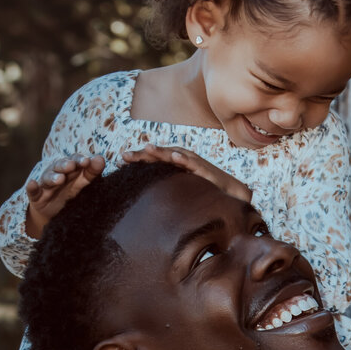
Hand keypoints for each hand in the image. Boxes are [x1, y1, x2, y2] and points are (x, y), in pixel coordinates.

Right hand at [25, 155, 105, 236]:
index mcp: (69, 169)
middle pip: (60, 166)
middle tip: (71, 166)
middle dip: (65, 165)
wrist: (52, 211)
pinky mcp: (36, 195)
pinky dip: (32, 187)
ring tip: (59, 179)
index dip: (79, 160)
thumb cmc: (68, 191)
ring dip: (53, 177)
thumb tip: (101, 159)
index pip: (74, 160)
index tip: (87, 161)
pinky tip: (32, 184)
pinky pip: (33, 191)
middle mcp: (56, 173)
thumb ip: (92, 172)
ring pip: (48, 178)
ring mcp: (46, 184)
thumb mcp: (82, 182)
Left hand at [121, 144, 251, 204]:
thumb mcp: (180, 191)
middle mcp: (182, 160)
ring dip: (160, 151)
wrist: (231, 193)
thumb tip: (145, 202)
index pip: (152, 159)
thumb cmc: (204, 192)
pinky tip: (175, 156)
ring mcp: (194, 163)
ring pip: (174, 155)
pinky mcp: (205, 170)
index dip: (137, 158)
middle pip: (159, 154)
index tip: (119, 161)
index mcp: (174, 164)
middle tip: (124, 156)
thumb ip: (165, 191)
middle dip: (142, 154)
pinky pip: (194, 164)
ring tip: (146, 148)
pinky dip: (184, 159)